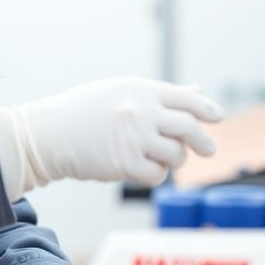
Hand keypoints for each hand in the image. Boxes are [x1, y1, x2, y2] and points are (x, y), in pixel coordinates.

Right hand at [0, 77, 222, 199]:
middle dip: (203, 142)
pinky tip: (143, 170)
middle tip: (209, 150)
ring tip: (162, 159)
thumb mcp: (120, 91)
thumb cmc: (82, 111)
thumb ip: (158, 95)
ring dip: (175, 160)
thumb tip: (197, 93)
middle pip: (188, 127)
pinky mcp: (125, 163)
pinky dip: (156, 174)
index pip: (186, 99)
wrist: (47, 133)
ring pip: (176, 154)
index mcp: (140, 90)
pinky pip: (157, 174)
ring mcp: (134, 138)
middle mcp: (140, 111)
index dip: (207, 109)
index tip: (217, 117)